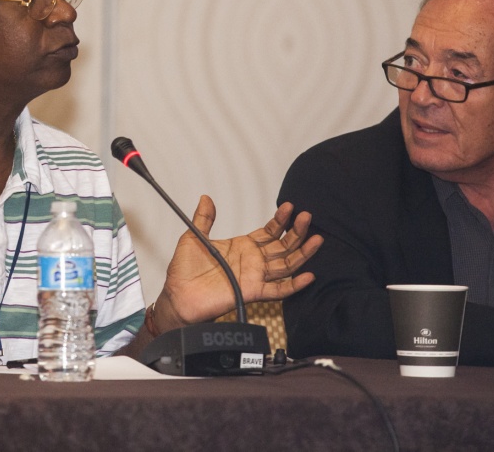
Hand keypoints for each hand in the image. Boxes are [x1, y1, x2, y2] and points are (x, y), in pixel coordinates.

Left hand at [153, 198, 322, 332]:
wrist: (177, 295)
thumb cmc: (184, 271)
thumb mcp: (193, 237)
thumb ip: (204, 219)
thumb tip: (206, 198)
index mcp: (242, 247)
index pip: (269, 232)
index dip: (280, 220)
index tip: (290, 207)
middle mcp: (252, 261)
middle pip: (283, 246)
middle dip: (296, 232)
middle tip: (307, 217)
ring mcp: (254, 276)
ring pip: (286, 265)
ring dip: (302, 253)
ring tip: (316, 239)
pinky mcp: (252, 292)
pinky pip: (278, 290)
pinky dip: (294, 285)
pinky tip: (308, 275)